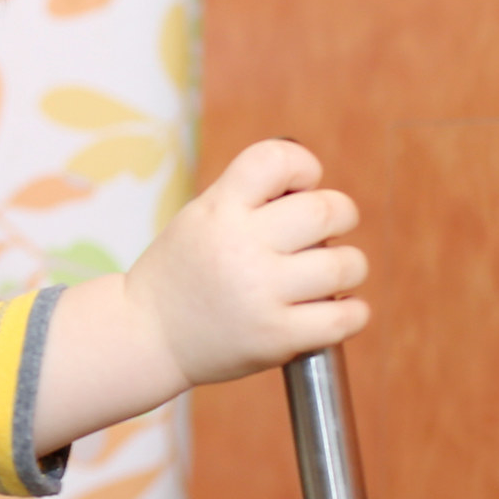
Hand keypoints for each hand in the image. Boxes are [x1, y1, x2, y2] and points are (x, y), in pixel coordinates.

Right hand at [30, 138, 369, 450]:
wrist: (145, 336)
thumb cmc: (182, 274)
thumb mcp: (199, 217)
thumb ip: (250, 199)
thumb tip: (319, 195)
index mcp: (219, 210)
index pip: (277, 160)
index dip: (304, 166)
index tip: (304, 184)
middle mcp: (240, 248)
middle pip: (327, 211)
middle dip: (342, 214)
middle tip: (332, 228)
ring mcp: (260, 295)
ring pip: (345, 265)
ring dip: (351, 266)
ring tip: (335, 273)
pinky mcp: (275, 338)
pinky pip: (343, 318)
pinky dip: (353, 313)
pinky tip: (338, 309)